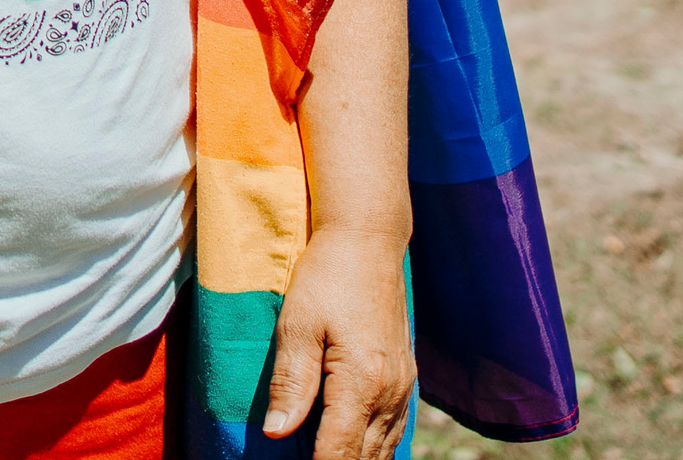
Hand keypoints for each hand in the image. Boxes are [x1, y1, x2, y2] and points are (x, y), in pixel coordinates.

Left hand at [263, 227, 415, 459]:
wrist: (368, 243)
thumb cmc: (326, 278)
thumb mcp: (297, 325)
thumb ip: (291, 383)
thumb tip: (277, 433)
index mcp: (361, 382)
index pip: (339, 450)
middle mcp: (390, 391)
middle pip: (365, 456)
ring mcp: (402, 385)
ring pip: (384, 448)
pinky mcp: (405, 376)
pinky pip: (394, 429)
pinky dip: (376, 448)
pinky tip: (359, 451)